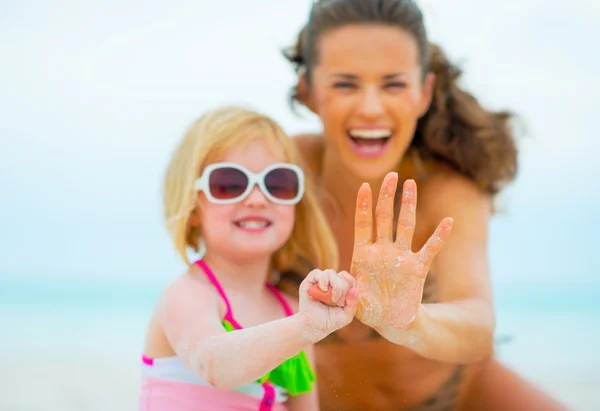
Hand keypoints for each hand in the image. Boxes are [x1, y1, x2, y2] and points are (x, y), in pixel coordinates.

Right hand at [298, 269, 358, 338]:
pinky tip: (323, 290)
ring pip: (330, 273)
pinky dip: (322, 280)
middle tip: (336, 302)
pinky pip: (317, 273)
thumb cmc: (330, 321)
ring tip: (330, 299)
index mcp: (341, 288)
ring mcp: (320, 281)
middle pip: (342, 275)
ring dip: (333, 286)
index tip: (346, 299)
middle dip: (342, 290)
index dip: (350, 286)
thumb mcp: (346, 315)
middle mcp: (331, 282)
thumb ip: (353, 303)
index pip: (349, 278)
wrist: (314, 327)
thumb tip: (354, 289)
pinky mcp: (309, 282)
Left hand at [355, 173, 452, 330]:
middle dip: (387, 196)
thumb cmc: (368, 308)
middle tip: (392, 175)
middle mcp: (382, 250)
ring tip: (410, 184)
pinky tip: (448, 221)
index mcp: (363, 254)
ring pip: (405, 225)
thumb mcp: (351, 298)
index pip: (363, 223)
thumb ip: (346, 287)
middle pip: (385, 217)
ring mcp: (400, 257)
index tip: (364, 186)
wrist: (390, 323)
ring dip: (408, 205)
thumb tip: (341, 277)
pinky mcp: (417, 268)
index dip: (363, 205)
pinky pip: (430, 249)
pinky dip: (439, 235)